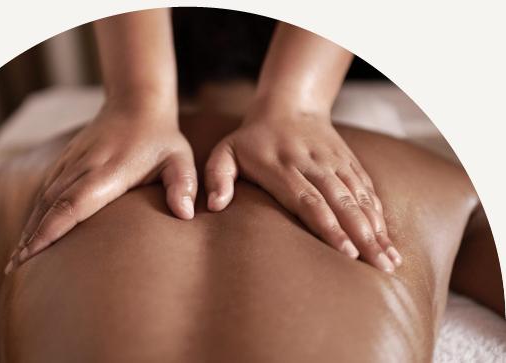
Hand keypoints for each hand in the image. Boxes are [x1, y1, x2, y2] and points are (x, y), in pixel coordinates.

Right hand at [5, 102, 196, 272]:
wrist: (136, 104)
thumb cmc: (161, 139)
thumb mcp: (180, 159)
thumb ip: (183, 184)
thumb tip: (185, 214)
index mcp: (108, 170)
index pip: (73, 203)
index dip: (51, 230)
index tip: (31, 255)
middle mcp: (83, 167)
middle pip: (50, 206)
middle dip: (31, 238)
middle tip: (14, 270)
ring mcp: (71, 163)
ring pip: (43, 199)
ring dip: (28, 228)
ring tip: (16, 261)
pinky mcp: (66, 162)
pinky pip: (45, 189)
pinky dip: (34, 213)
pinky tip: (28, 234)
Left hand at [204, 109, 401, 272]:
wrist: (288, 105)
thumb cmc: (251, 140)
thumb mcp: (225, 152)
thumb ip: (217, 177)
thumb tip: (215, 206)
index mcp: (282, 168)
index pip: (309, 200)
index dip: (328, 226)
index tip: (345, 252)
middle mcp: (313, 165)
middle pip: (341, 203)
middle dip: (361, 235)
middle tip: (378, 266)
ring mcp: (334, 163)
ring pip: (359, 197)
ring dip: (376, 229)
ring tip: (390, 260)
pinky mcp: (348, 162)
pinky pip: (366, 189)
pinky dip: (378, 213)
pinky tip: (388, 238)